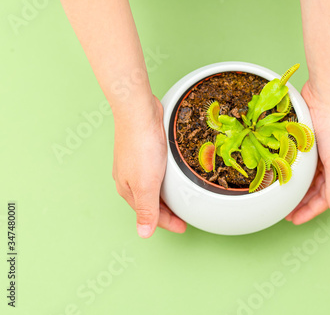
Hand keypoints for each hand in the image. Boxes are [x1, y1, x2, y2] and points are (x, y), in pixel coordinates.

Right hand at [112, 95, 185, 236]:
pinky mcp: (144, 152)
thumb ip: (147, 210)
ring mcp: (135, 165)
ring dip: (165, 197)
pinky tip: (172, 178)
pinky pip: (155, 174)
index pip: (149, 215)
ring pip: (152, 188)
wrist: (139, 113)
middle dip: (166, 213)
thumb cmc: (141, 147)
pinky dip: (165, 182)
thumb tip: (143, 234)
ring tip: (180, 201)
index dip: (167, 224)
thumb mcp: (146, 184)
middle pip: (150, 203)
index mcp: (127, 190)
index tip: (183, 228)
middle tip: (184, 217)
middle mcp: (128, 179)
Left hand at [286, 81, 329, 223]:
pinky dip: (293, 173)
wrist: (325, 97)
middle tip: (285, 213)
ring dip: (296, 189)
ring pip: (307, 179)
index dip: (309, 212)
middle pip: (315, 191)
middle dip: (302, 203)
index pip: (325, 199)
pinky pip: (301, 164)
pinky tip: (284, 176)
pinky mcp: (309, 142)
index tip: (294, 220)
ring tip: (283, 198)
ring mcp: (320, 153)